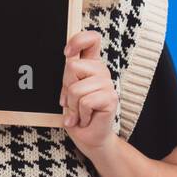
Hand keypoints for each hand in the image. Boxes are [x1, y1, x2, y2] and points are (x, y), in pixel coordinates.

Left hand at [59, 29, 117, 153]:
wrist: (88, 137)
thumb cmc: (77, 113)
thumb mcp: (68, 89)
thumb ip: (69, 73)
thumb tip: (68, 56)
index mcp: (91, 65)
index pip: (91, 39)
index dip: (78, 41)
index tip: (67, 53)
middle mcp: (101, 71)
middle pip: (72, 66)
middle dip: (65, 87)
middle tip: (72, 101)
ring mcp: (108, 84)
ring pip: (76, 88)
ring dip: (72, 106)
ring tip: (79, 112)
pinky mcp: (111, 98)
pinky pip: (85, 102)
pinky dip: (80, 114)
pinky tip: (85, 118)